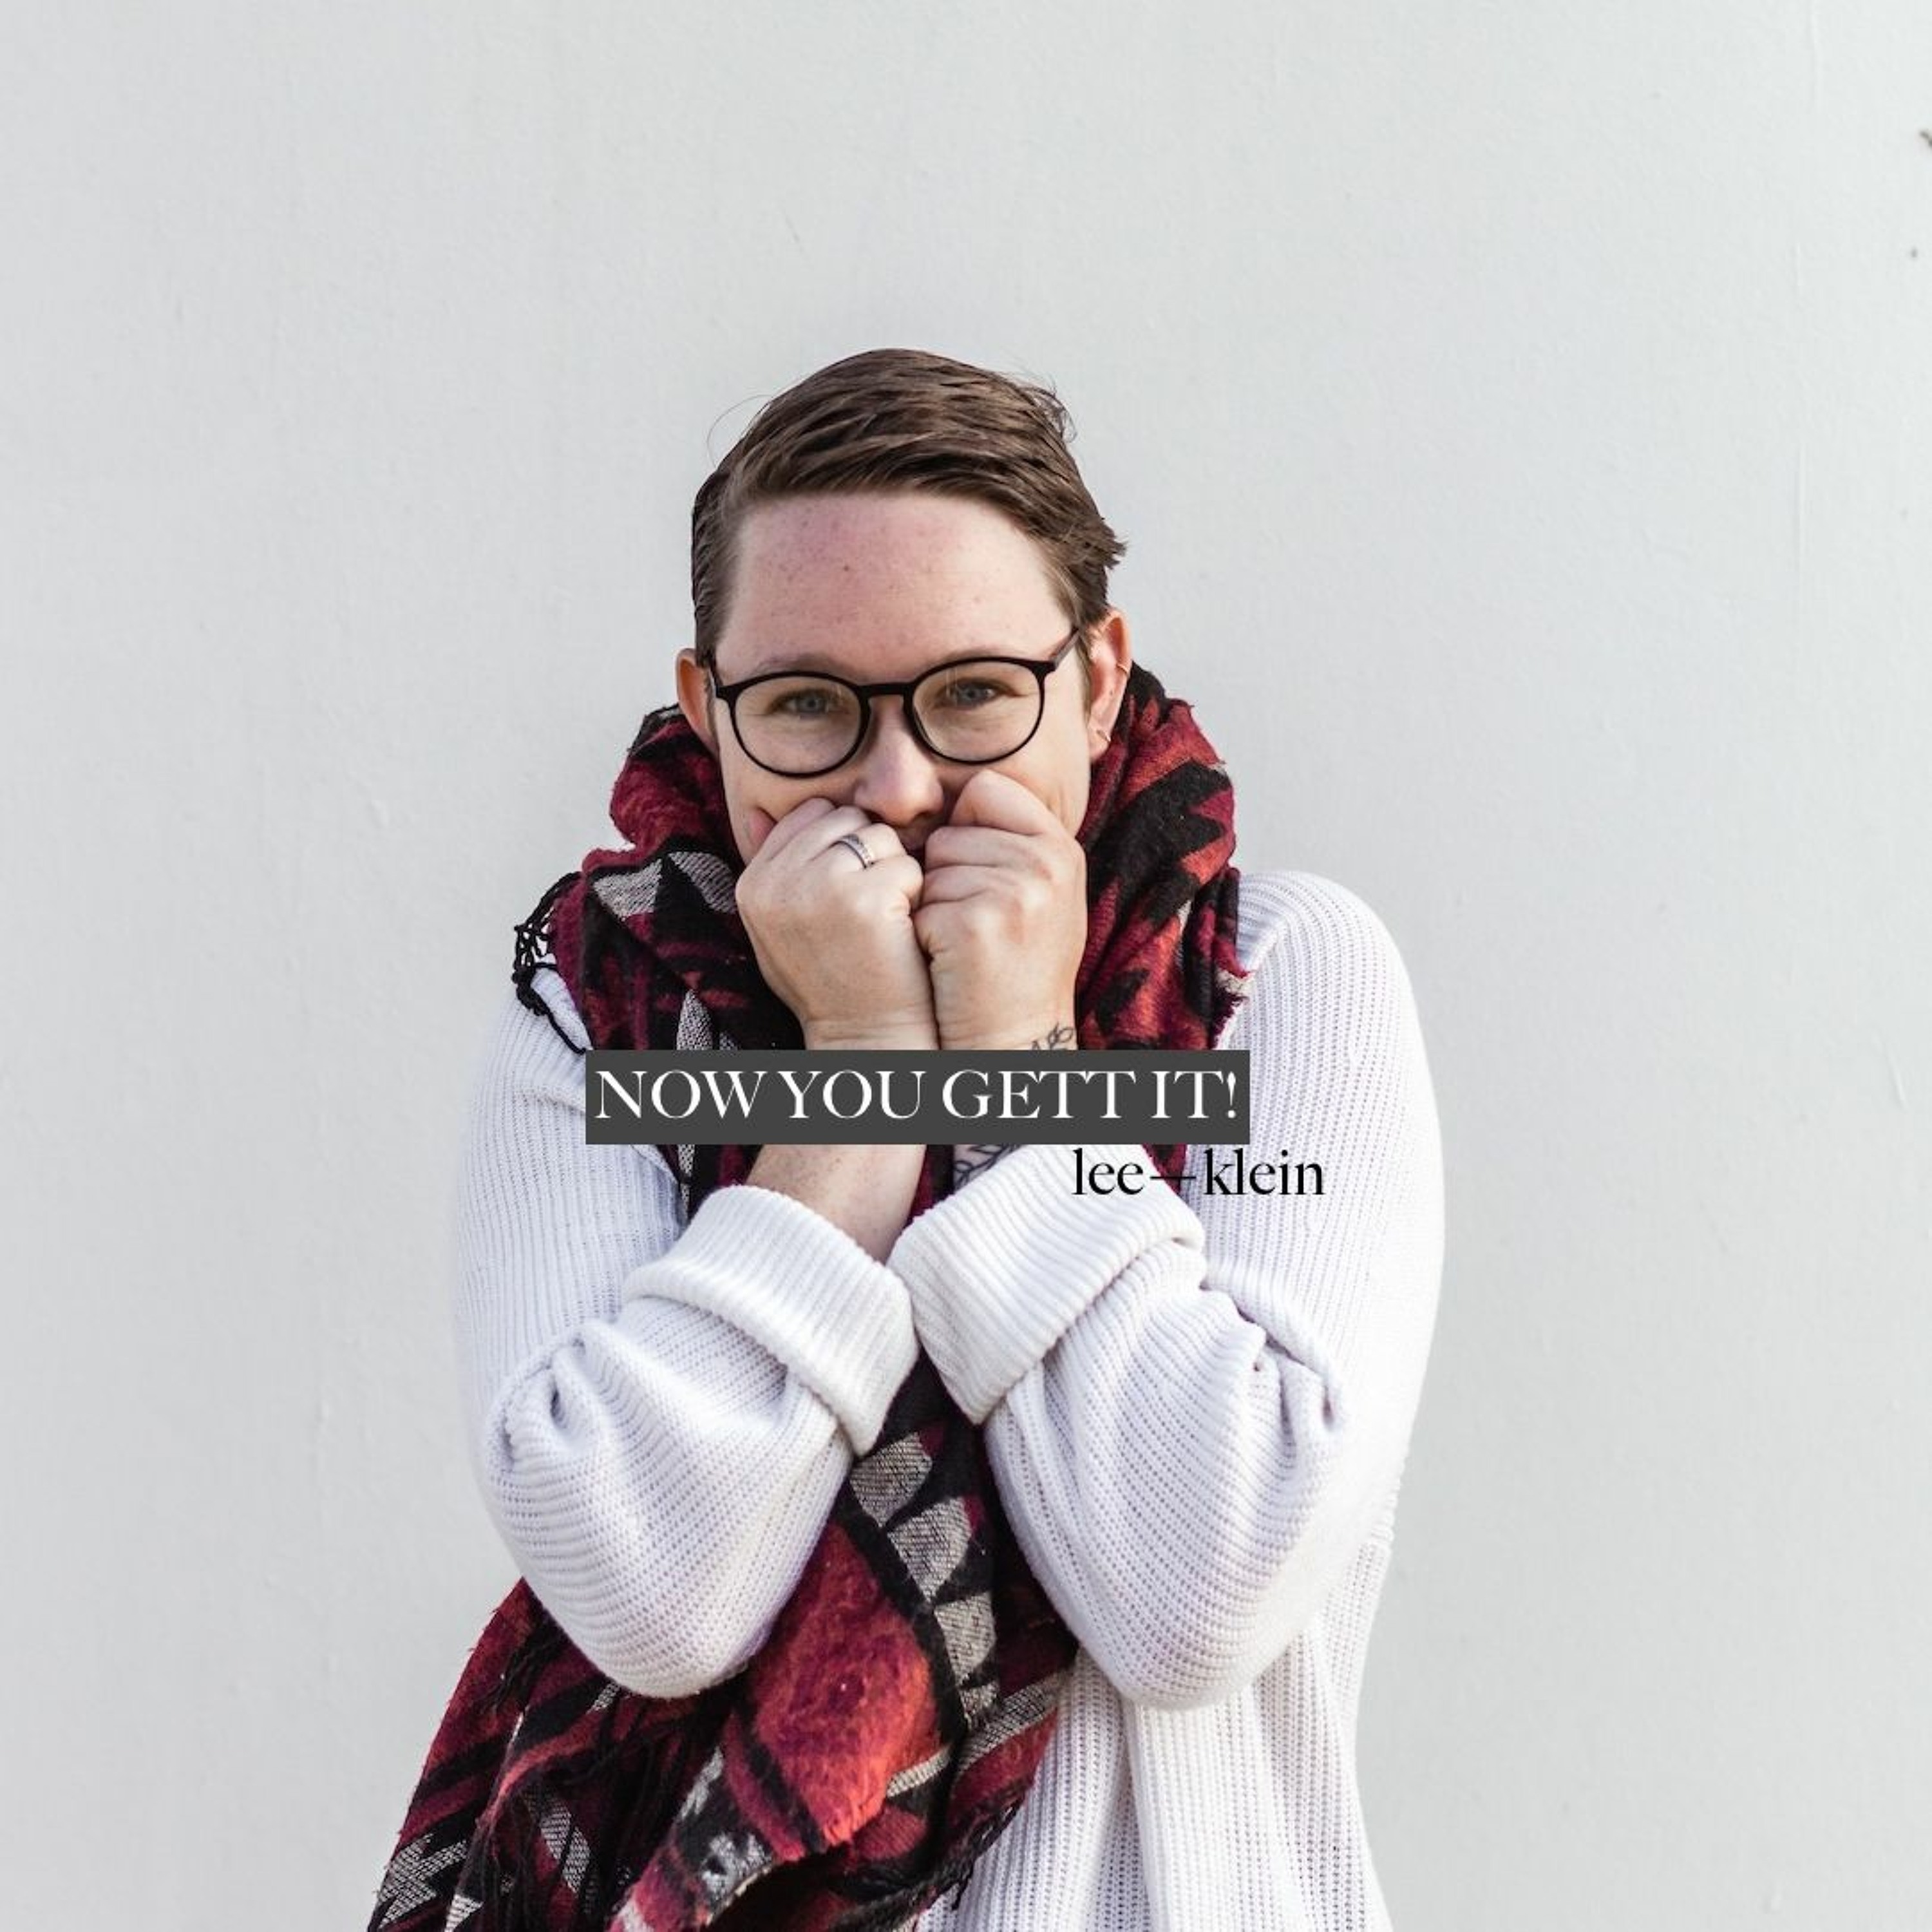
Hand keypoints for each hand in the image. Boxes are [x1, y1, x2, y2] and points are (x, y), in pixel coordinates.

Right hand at [736, 798, 937, 1048]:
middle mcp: (777, 881)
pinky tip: (900, 931)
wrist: (862, 1038)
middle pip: (847, 819)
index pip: (811, 815)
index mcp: (753, 883)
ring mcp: (819, 887)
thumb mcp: (780, 926)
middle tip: (869, 909)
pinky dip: (916, 894)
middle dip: (869, 854)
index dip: (843, 845)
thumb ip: (774, 869)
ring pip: (879, 836)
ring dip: (894, 872)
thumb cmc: (829, 980)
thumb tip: (758, 812)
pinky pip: (907, 866)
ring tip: (882, 920)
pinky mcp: (864, 900)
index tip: (848, 891)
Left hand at [913, 770, 1085, 1050]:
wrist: (1020, 1039)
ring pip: (929, 869)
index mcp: (1060, 848)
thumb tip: (964, 795)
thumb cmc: (1020, 967)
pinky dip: (924, 935)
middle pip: (950, 833)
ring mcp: (1013, 892)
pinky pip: (919, 904)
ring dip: (933, 906)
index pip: (986, 788)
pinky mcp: (975, 923)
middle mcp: (1044, 863)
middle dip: (946, 875)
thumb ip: (1015, 843)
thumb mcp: (1042, 894)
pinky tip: (952, 962)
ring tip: (967, 944)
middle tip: (977, 923)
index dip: (966, 824)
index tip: (977, 870)